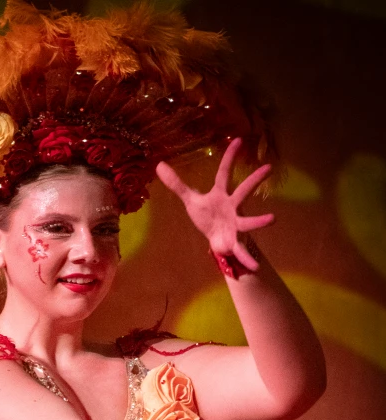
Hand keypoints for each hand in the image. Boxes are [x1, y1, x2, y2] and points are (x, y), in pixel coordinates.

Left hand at [155, 137, 273, 270]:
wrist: (215, 238)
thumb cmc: (206, 215)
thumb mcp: (190, 199)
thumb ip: (176, 184)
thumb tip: (159, 165)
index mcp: (220, 195)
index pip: (224, 172)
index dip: (229, 157)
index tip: (238, 140)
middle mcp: (232, 207)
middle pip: (243, 192)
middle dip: (255, 180)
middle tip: (269, 168)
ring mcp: (235, 224)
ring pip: (248, 222)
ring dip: (259, 221)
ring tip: (273, 219)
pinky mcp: (234, 241)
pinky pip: (241, 250)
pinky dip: (247, 259)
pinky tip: (255, 267)